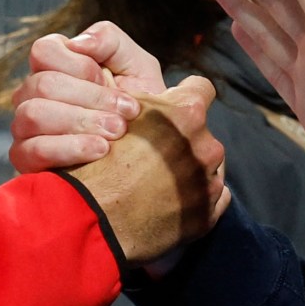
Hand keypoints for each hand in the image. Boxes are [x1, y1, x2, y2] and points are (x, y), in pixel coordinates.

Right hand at [9, 22, 166, 172]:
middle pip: (43, 84)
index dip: (82, 67)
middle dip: (91, 100)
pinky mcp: (26, 159)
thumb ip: (109, 40)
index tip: (112, 82)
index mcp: (53, 65)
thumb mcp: (136, 65)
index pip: (44, 51)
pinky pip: (33, 150)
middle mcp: (32, 93)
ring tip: (114, 134)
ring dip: (81, 123)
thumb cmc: (136, 106)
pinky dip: (70, 148)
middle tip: (124, 116)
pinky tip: (98, 150)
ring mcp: (24, 126)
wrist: (147, 153)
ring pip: (34, 114)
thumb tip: (78, 43)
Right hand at [67, 75, 231, 264]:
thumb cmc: (96, 162)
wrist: (91, 217)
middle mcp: (207, 146)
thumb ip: (146, 100)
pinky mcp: (207, 214)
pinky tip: (168, 200)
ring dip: (190, 168)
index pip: (202, 88)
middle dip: (184, 138)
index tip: (173, 107)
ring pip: (209, 166)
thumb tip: (158, 95)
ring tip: (156, 181)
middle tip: (153, 153)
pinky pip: (214, 198)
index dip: (184, 94)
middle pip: (203, 132)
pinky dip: (196, 197)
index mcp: (187, 114)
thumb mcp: (114, 113)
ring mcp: (209, 183)